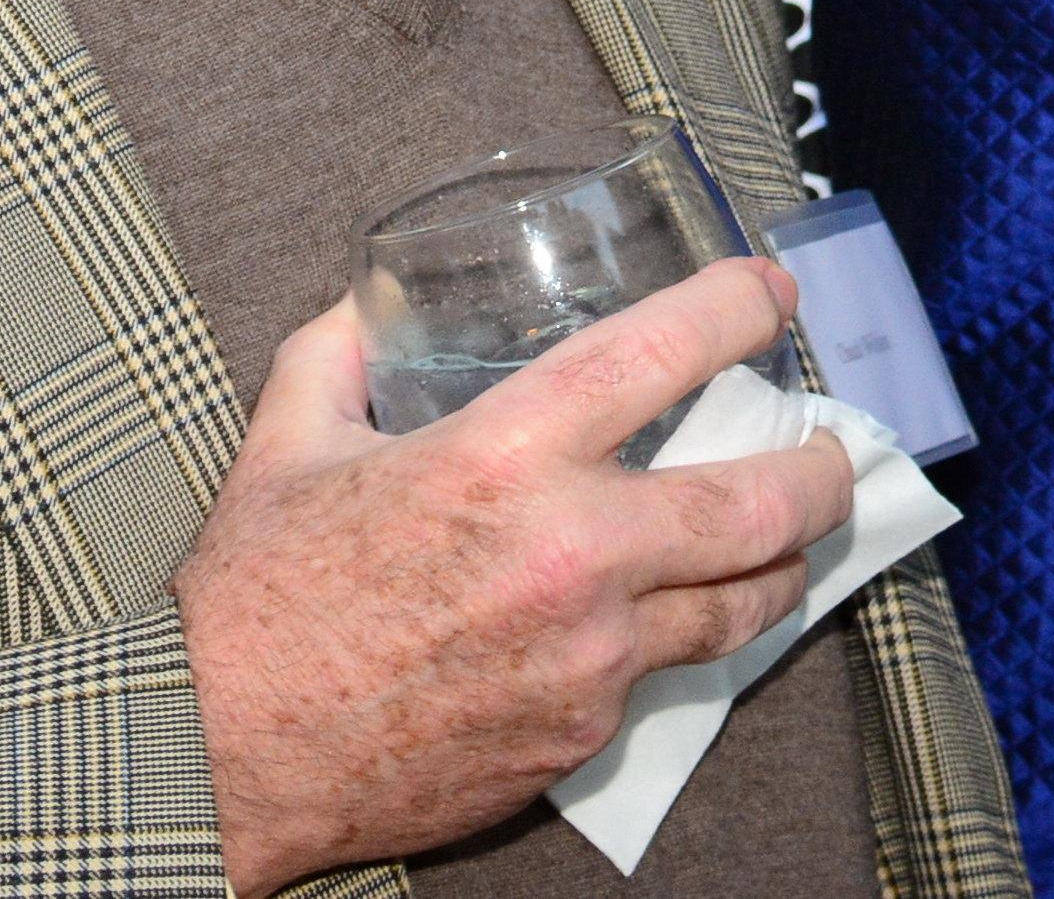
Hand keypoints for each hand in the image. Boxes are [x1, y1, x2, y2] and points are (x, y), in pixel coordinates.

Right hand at [175, 256, 856, 893]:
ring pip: (742, 605)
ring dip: (780, 565)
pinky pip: (658, 675)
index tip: (770, 294)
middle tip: (835, 449)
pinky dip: (668, 639)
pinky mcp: (579, 737)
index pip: (665, 353)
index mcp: (503, 455)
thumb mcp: (288, 437)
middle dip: (824, 469)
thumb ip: (339, 351)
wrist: (219, 758)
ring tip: (786, 538)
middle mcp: (569, 554)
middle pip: (762, 503)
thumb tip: (366, 301)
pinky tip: (658, 617)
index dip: (739, 309)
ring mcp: (587, 658)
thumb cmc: (253, 598)